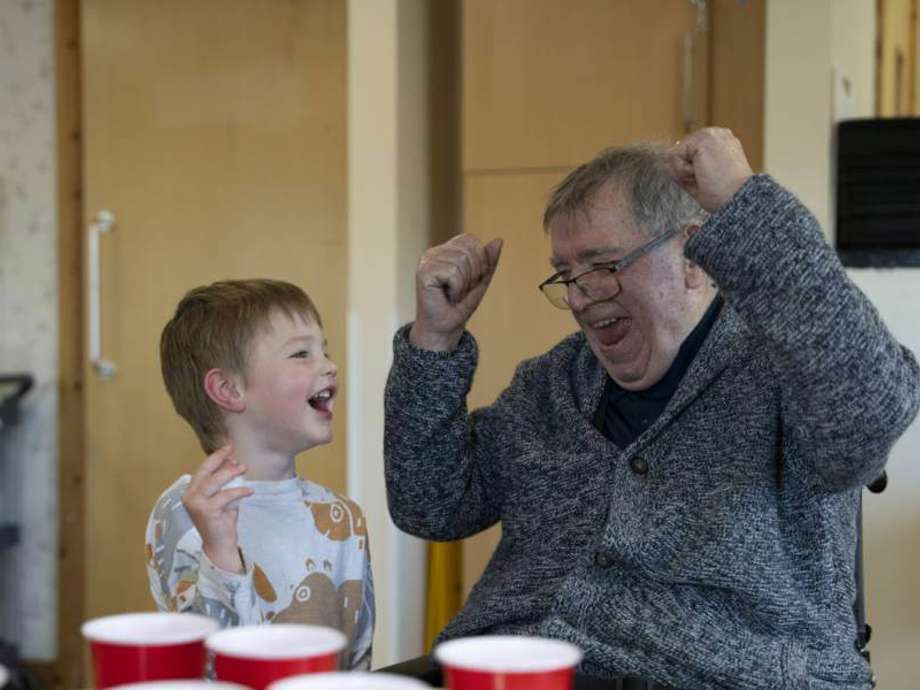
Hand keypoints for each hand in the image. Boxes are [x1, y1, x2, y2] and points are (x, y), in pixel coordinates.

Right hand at [181, 445, 252, 573]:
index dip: (216, 458)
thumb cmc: (221, 521)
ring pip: (213, 482)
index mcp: (191, 491)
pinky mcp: (207, 511)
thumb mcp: (223, 497)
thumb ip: (225, 482)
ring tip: (243, 468)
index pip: (202, 470)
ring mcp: (196, 504)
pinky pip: (225, 496)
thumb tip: (233, 461)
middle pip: (205, 471)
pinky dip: (238, 492)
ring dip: (229, 472)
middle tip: (233, 451)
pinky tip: (249, 491)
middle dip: (219, 459)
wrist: (219, 544)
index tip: (228, 448)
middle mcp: (190, 496)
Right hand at [410, 234, 502, 350]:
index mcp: (445, 250)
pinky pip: (453, 273)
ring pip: (461, 261)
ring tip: (454, 294)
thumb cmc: (459, 306)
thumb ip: (489, 261)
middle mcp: (434, 252)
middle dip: (473, 274)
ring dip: (464, 284)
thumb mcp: (481, 281)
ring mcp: (427, 261)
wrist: (444, 328)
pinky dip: (457, 289)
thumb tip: (499, 240)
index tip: (471, 280)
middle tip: (461, 290)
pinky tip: (447, 296)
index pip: (471, 240)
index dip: (479, 260)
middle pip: (468, 251)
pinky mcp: (423, 272)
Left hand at [667, 127, 753, 212]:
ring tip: (706, 177)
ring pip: (676, 155)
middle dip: (686, 172)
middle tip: (708, 180)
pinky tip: (701, 174)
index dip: (691, 173)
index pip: (688, 154)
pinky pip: (673, 156)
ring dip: (685, 172)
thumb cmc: (724, 195)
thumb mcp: (702, 179)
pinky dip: (682, 171)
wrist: (737, 198)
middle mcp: (716, 133)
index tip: (711, 180)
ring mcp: (710, 134)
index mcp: (720, 143)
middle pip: (680, 153)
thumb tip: (665, 159)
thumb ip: (685, 167)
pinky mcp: (702, 138)